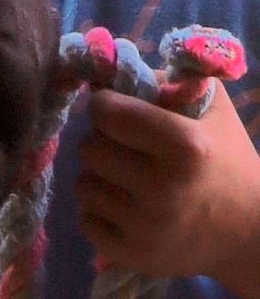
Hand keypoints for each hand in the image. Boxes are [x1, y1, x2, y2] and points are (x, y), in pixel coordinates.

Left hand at [75, 79, 259, 287]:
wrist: (249, 233)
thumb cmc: (225, 158)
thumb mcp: (209, 107)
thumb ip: (164, 79)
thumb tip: (107, 69)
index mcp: (185, 145)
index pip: (104, 110)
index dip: (106, 105)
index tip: (117, 110)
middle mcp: (164, 188)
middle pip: (88, 147)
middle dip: (102, 141)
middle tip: (127, 148)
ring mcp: (148, 227)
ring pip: (83, 183)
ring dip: (100, 176)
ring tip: (129, 178)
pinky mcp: (135, 256)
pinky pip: (85, 219)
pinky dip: (99, 212)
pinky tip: (127, 207)